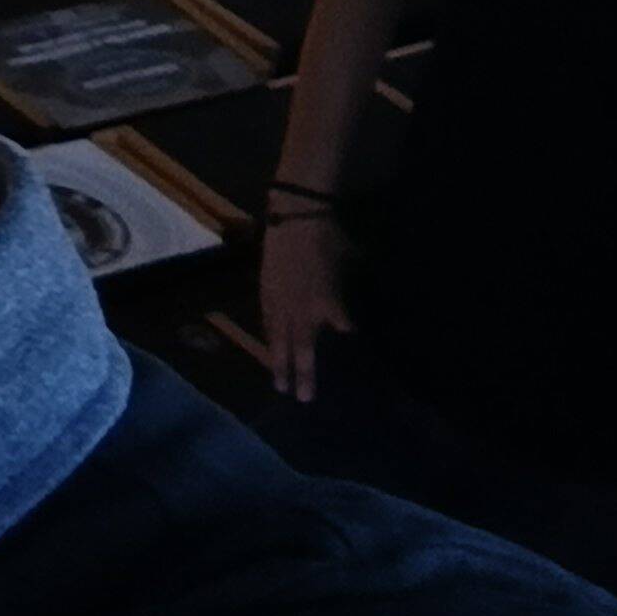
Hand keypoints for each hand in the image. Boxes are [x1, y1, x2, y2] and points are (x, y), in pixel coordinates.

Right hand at [259, 208, 351, 401]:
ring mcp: (280, 301)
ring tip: (277, 381)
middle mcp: (300, 310)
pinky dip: (269, 337)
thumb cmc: (330, 239)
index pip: (330, 338)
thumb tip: (347, 324)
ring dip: (277, 361)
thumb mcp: (349, 269)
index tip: (334, 374)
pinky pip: (267, 322)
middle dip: (299, 374)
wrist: (296, 217)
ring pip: (278, 338)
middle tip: (298, 398)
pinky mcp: (267, 291)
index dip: (329, 357)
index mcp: (324, 306)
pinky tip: (270, 345)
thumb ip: (345, 299)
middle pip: (298, 349)